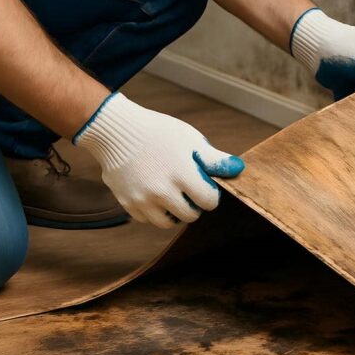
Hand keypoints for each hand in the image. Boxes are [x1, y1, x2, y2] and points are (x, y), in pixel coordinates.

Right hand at [74, 93, 244, 228]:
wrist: (116, 131)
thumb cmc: (158, 132)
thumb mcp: (190, 139)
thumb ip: (214, 158)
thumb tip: (239, 169)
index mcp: (182, 174)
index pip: (209, 201)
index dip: (210, 194)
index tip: (204, 185)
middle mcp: (162, 191)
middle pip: (191, 215)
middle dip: (194, 204)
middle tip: (188, 189)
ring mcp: (143, 200)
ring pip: (168, 223)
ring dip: (174, 212)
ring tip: (172, 194)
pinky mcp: (127, 203)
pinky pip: (147, 219)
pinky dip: (153, 211)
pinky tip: (153, 194)